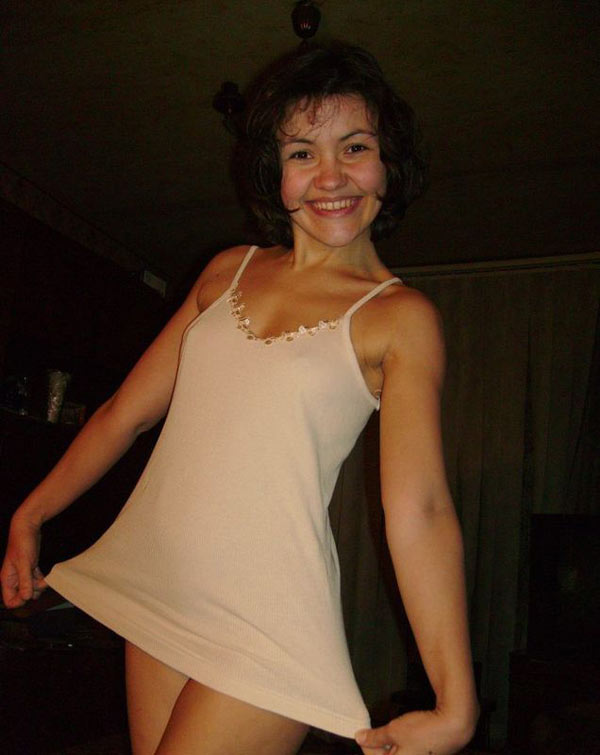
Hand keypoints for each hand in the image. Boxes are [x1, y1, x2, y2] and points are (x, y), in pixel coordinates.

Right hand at [1, 512, 46, 607]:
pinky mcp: (30, 568)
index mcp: (7, 579)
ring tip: (44, 578)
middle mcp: (13, 578)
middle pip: (22, 596)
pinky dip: (40, 579)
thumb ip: (24, 581)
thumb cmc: (22, 543)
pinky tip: (45, 575)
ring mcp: (22, 573)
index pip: (10, 601)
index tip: (30, 593)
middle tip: (40, 582)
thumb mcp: (24, 563)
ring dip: (38, 585)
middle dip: (33, 592)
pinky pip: (35, 580)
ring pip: (30, 588)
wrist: (27, 527)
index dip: (20, 601)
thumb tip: (26, 598)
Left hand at [355, 708, 474, 754]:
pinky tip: (404, 736)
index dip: (368, 748)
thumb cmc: (425, 732)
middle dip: (380, 748)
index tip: (364, 736)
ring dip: (391, 747)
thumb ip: (375, 737)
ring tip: (392, 733)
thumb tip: (361, 738)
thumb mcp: (394, 731)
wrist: (453, 726)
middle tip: (376, 733)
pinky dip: (403, 747)